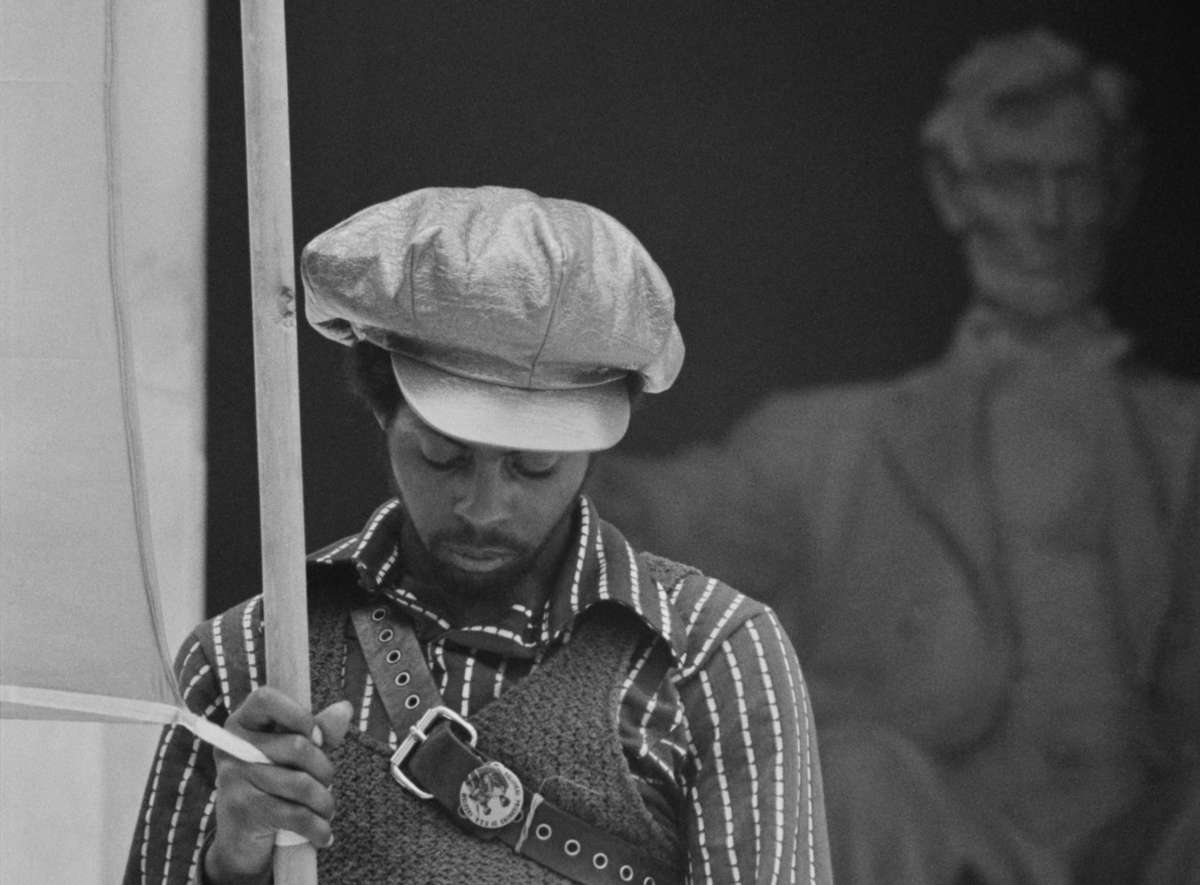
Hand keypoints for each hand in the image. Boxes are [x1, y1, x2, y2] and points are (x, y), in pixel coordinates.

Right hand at [203, 689, 352, 883]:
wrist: (241, 840)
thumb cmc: (273, 785)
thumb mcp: (293, 754)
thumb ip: (317, 730)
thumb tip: (344, 708)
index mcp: (242, 723)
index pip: (265, 698)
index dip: (298, 713)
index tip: (315, 734)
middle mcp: (232, 746)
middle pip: (297, 746)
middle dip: (324, 769)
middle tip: (326, 783)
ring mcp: (233, 779)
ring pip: (301, 784)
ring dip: (324, 802)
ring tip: (326, 810)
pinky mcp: (243, 810)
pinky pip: (295, 815)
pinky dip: (318, 827)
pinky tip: (324, 834)